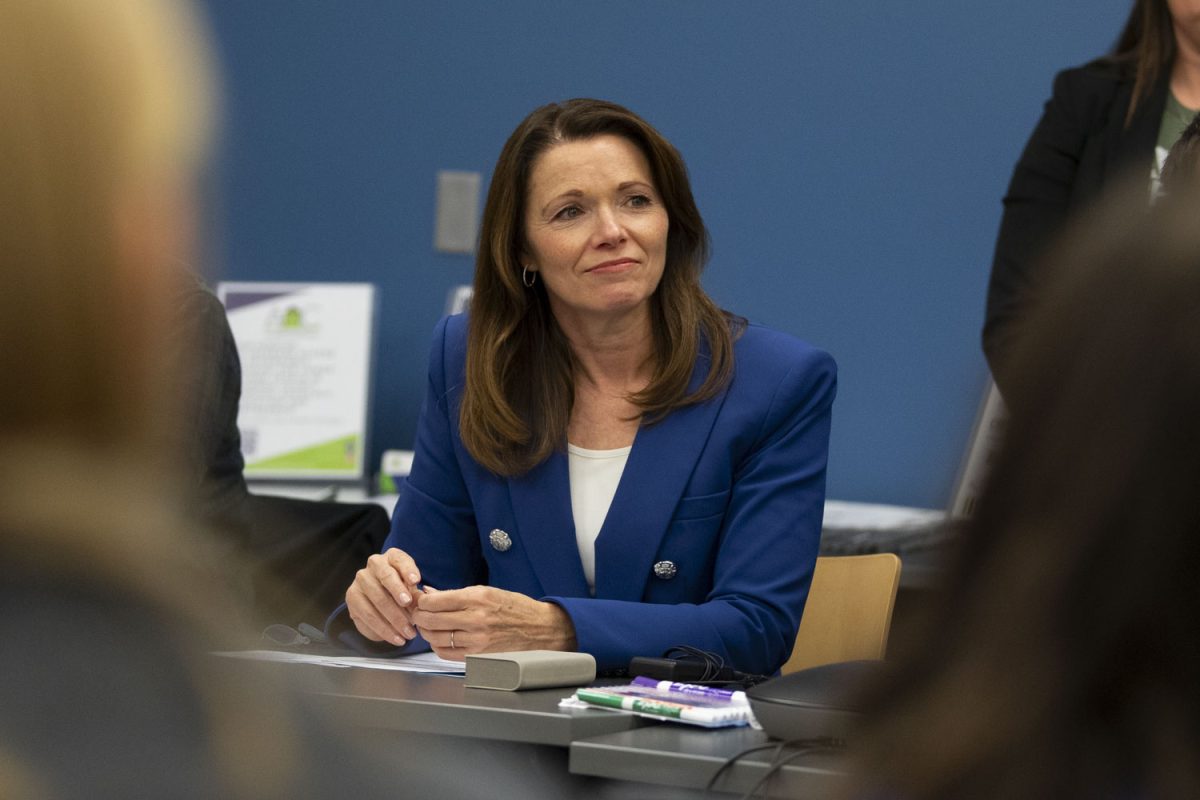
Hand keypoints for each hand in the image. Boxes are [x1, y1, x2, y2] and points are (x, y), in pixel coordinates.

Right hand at [345, 548, 423, 645]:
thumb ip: (414, 593)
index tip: (416, 581)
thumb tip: (416, 604)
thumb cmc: (403, 590)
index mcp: (391, 556)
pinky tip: (395, 638)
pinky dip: (382, 630)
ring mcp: (360, 580)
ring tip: (407, 635)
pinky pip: (365, 616)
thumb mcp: (412, 589)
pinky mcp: (351, 598)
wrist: (383, 596)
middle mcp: (373, 564)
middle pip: (386, 580)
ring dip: (393, 622)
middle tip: (412, 620)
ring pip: (376, 602)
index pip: (399, 559)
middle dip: (401, 601)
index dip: (407, 570)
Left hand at [412, 586, 577, 659]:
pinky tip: (440, 639)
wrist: (539, 628)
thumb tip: (428, 593)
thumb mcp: (486, 591)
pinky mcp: (478, 656)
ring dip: (426, 632)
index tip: (420, 600)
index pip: (434, 601)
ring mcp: (476, 640)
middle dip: (419, 616)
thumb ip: (455, 594)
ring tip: (428, 626)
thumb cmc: (514, 607)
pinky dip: (437, 646)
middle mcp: (475, 619)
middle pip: (430, 620)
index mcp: (477, 598)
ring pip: (435, 638)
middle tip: (418, 613)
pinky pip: (446, 653)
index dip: (421, 601)